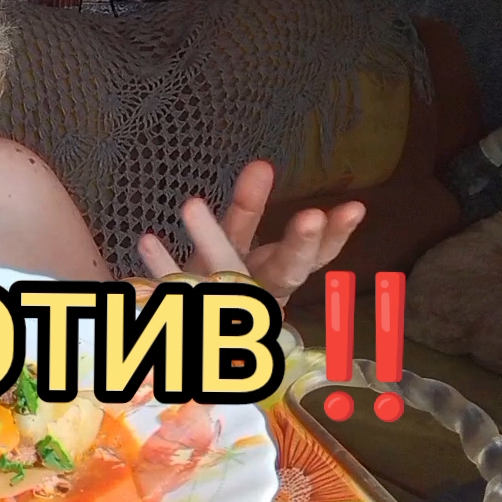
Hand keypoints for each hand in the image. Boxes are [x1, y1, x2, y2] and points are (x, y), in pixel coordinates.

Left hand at [137, 160, 364, 304]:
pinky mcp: (191, 310)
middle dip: (298, 244)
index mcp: (273, 276)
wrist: (186, 336)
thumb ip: (247, 208)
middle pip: (283, 270)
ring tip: (191, 202)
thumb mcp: (236, 247)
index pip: (312, 255)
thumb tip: (261, 165)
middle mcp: (255, 290)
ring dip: (210, 239)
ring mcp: (225, 302)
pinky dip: (160, 264)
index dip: (333, 236)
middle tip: (312, 216)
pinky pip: (175, 287)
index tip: (355, 209)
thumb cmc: (216, 287)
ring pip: (227, 274)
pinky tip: (146, 240)